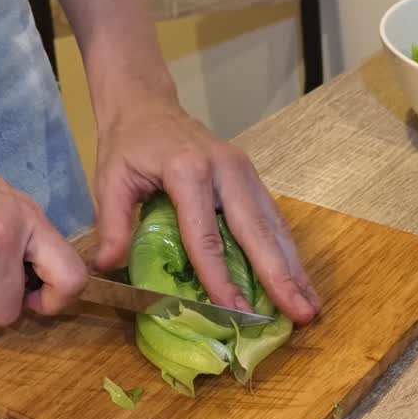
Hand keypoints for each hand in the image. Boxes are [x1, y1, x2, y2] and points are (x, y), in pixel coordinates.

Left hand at [93, 95, 320, 324]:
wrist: (147, 104)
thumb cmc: (128, 144)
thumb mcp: (110, 181)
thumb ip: (113, 224)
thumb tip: (107, 267)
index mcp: (188, 171)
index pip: (205, 236)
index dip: (220, 278)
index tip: (235, 311)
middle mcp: (225, 169)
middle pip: (257, 231)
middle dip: (280, 276)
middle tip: (301, 314)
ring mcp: (244, 171)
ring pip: (273, 226)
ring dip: (294, 267)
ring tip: (309, 305)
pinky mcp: (251, 177)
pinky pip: (272, 218)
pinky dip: (287, 251)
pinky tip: (297, 278)